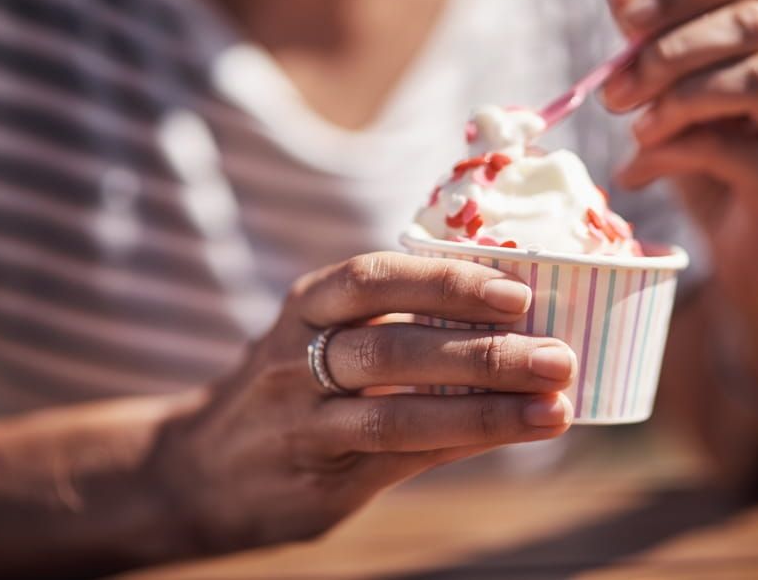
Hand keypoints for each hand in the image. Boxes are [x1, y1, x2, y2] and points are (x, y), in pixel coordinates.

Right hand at [148, 252, 574, 553]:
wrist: (200, 469)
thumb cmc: (289, 388)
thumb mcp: (321, 337)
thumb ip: (397, 325)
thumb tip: (510, 319)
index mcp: (308, 306)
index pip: (375, 278)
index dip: (447, 282)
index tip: (518, 290)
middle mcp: (296, 358)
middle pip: (392, 347)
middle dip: (483, 351)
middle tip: (557, 356)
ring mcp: (302, 423)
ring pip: (396, 413)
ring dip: (484, 410)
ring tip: (553, 409)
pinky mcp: (318, 479)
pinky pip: (398, 459)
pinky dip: (460, 444)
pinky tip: (511, 434)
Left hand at [603, 0, 757, 313]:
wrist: (754, 262)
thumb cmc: (717, 171)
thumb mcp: (678, 102)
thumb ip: (656, 47)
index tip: (628, 18)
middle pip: (754, 22)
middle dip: (669, 51)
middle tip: (615, 91)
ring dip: (679, 97)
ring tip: (636, 129)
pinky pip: (730, 148)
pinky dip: (669, 154)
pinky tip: (637, 172)